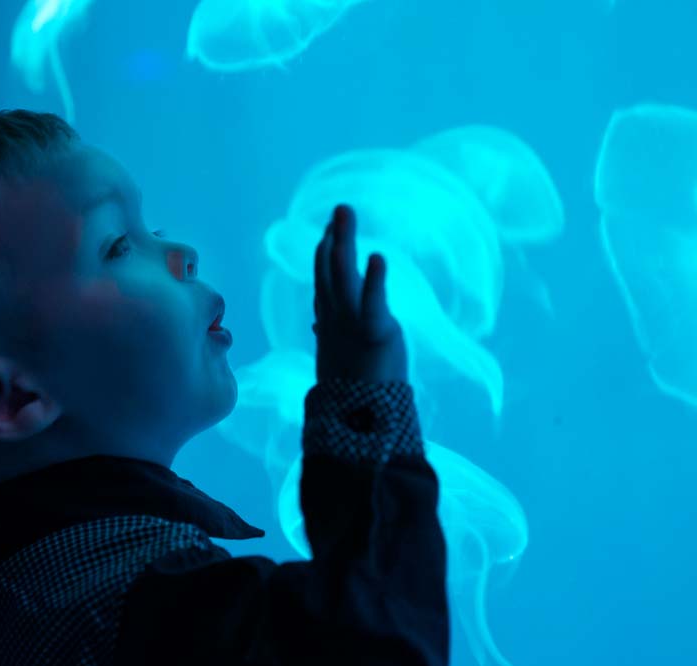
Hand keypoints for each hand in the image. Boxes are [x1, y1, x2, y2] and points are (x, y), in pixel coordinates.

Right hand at [313, 204, 407, 383]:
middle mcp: (337, 319)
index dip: (325, 253)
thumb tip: (318, 323)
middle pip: (329, 271)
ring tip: (344, 212)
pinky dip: (375, 279)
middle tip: (341, 209)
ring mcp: (352, 324)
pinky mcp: (375, 334)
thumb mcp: (339, 356)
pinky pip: (373, 302)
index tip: (330, 230)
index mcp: (331, 324)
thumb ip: (331, 334)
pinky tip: (378, 256)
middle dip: (333, 239)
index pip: (324, 282)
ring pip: (342, 275)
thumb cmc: (355, 394)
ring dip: (343, 241)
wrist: (361, 425)